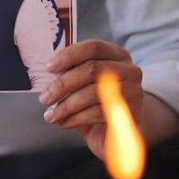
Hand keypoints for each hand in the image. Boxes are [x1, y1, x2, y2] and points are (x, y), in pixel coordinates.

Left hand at [38, 40, 143, 158]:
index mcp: (117, 55)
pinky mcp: (131, 113)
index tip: (48, 67)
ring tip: (50, 115)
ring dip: (66, 105)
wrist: (120, 131)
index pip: (93, 47)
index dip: (69, 55)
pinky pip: (97, 113)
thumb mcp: (84, 85)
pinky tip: (63, 122)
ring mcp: (133, 91)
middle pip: (92, 69)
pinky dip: (75, 118)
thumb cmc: (97, 103)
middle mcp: (129, 70)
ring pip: (93, 93)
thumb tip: (46, 74)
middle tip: (44, 98)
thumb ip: (71, 74)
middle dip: (63, 84)